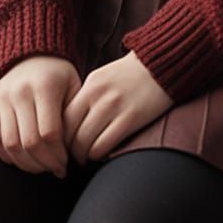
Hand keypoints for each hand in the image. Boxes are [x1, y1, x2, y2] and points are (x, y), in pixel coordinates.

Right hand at [0, 55, 81, 177]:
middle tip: (55, 169)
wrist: (32, 53)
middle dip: (44, 163)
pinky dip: (5, 155)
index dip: (58, 155)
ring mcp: (2, 98)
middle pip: (29, 142)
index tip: (66, 164)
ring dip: (26, 164)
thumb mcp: (74, 86)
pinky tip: (21, 159)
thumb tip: (73, 150)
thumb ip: (74, 115)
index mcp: (45, 86)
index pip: (49, 133)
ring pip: (10, 144)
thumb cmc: (58, 75)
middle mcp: (20, 92)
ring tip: (40, 167)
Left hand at [63, 50, 174, 165]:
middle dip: (70, 150)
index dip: (61, 137)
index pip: (63, 118)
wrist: (161, 65)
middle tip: (73, 157)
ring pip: (85, 143)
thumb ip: (87, 98)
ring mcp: (113, 107)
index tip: (64, 145)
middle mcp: (98, 95)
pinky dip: (99, 154)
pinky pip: (104, 145)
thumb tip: (69, 124)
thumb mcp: (103, 78)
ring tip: (87, 157)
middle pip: (71, 133)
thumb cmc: (131, 76)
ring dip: (84, 155)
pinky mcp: (130, 119)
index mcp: (90, 85)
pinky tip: (102, 153)